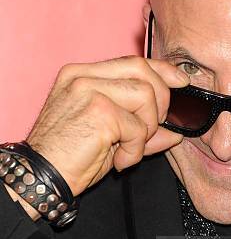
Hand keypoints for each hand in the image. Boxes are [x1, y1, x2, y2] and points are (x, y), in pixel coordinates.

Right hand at [26, 55, 189, 196]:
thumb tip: (175, 132)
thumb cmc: (67, 157)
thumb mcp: (108, 136)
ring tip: (128, 148)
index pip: (131, 61)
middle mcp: (83, 76)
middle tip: (149, 130)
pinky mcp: (99, 111)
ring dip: (147, 129)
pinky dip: (135, 151)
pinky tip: (119, 160)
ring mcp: (89, 90)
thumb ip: (141, 128)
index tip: (180, 81)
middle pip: (142, 70)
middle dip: (160, 101)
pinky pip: (138, 128)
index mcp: (82, 75)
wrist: (41, 176)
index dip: (162, 70)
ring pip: (146, 96)